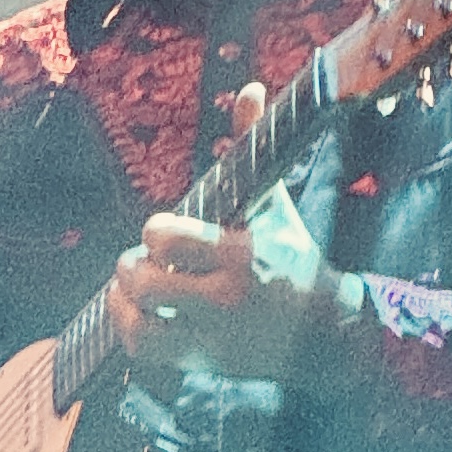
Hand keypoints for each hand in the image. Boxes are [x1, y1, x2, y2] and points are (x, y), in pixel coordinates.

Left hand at [103, 85, 356, 388]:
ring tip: (132, 290)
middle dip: (132, 267)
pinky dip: (130, 333)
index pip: (167, 237)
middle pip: (146, 284)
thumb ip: (253, 146)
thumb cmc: (293, 258)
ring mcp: (214, 337)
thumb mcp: (273, 204)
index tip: (164, 233)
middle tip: (141, 262)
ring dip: (124, 304)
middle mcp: (226, 298)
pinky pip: (146, 355)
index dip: (154, 231)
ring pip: (141, 326)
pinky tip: (138, 315)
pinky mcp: (206, 364)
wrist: (327, 331)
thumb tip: (251, 87)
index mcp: (241, 253)